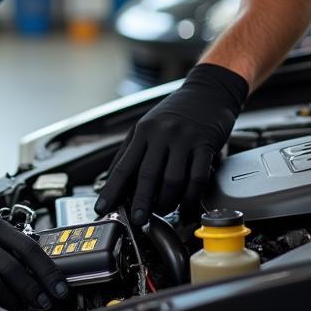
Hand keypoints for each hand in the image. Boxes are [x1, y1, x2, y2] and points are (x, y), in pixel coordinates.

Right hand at [0, 196, 70, 310]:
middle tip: (53, 299)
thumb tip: (26, 266)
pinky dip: (4, 297)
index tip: (60, 284)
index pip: (29, 245)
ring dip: (26, 293)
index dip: (48, 267)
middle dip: (42, 283)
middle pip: (23, 260)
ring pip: (9, 273)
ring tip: (36, 305)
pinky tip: (10, 305)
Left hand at [94, 63, 247, 224]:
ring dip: (167, 201)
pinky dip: (190, 196)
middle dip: (140, 202)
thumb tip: (112, 178)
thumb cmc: (176, 111)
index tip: (102, 208)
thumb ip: (131, 150)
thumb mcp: (148, 124)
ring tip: (164, 210)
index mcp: (144, 131)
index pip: (124, 166)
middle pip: (147, 176)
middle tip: (138, 219)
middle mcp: (162, 134)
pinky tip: (186, 205)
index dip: (111, 190)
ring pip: (172, 180)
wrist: (208, 90)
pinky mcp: (205, 144)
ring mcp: (184, 139)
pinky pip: (197, 177)